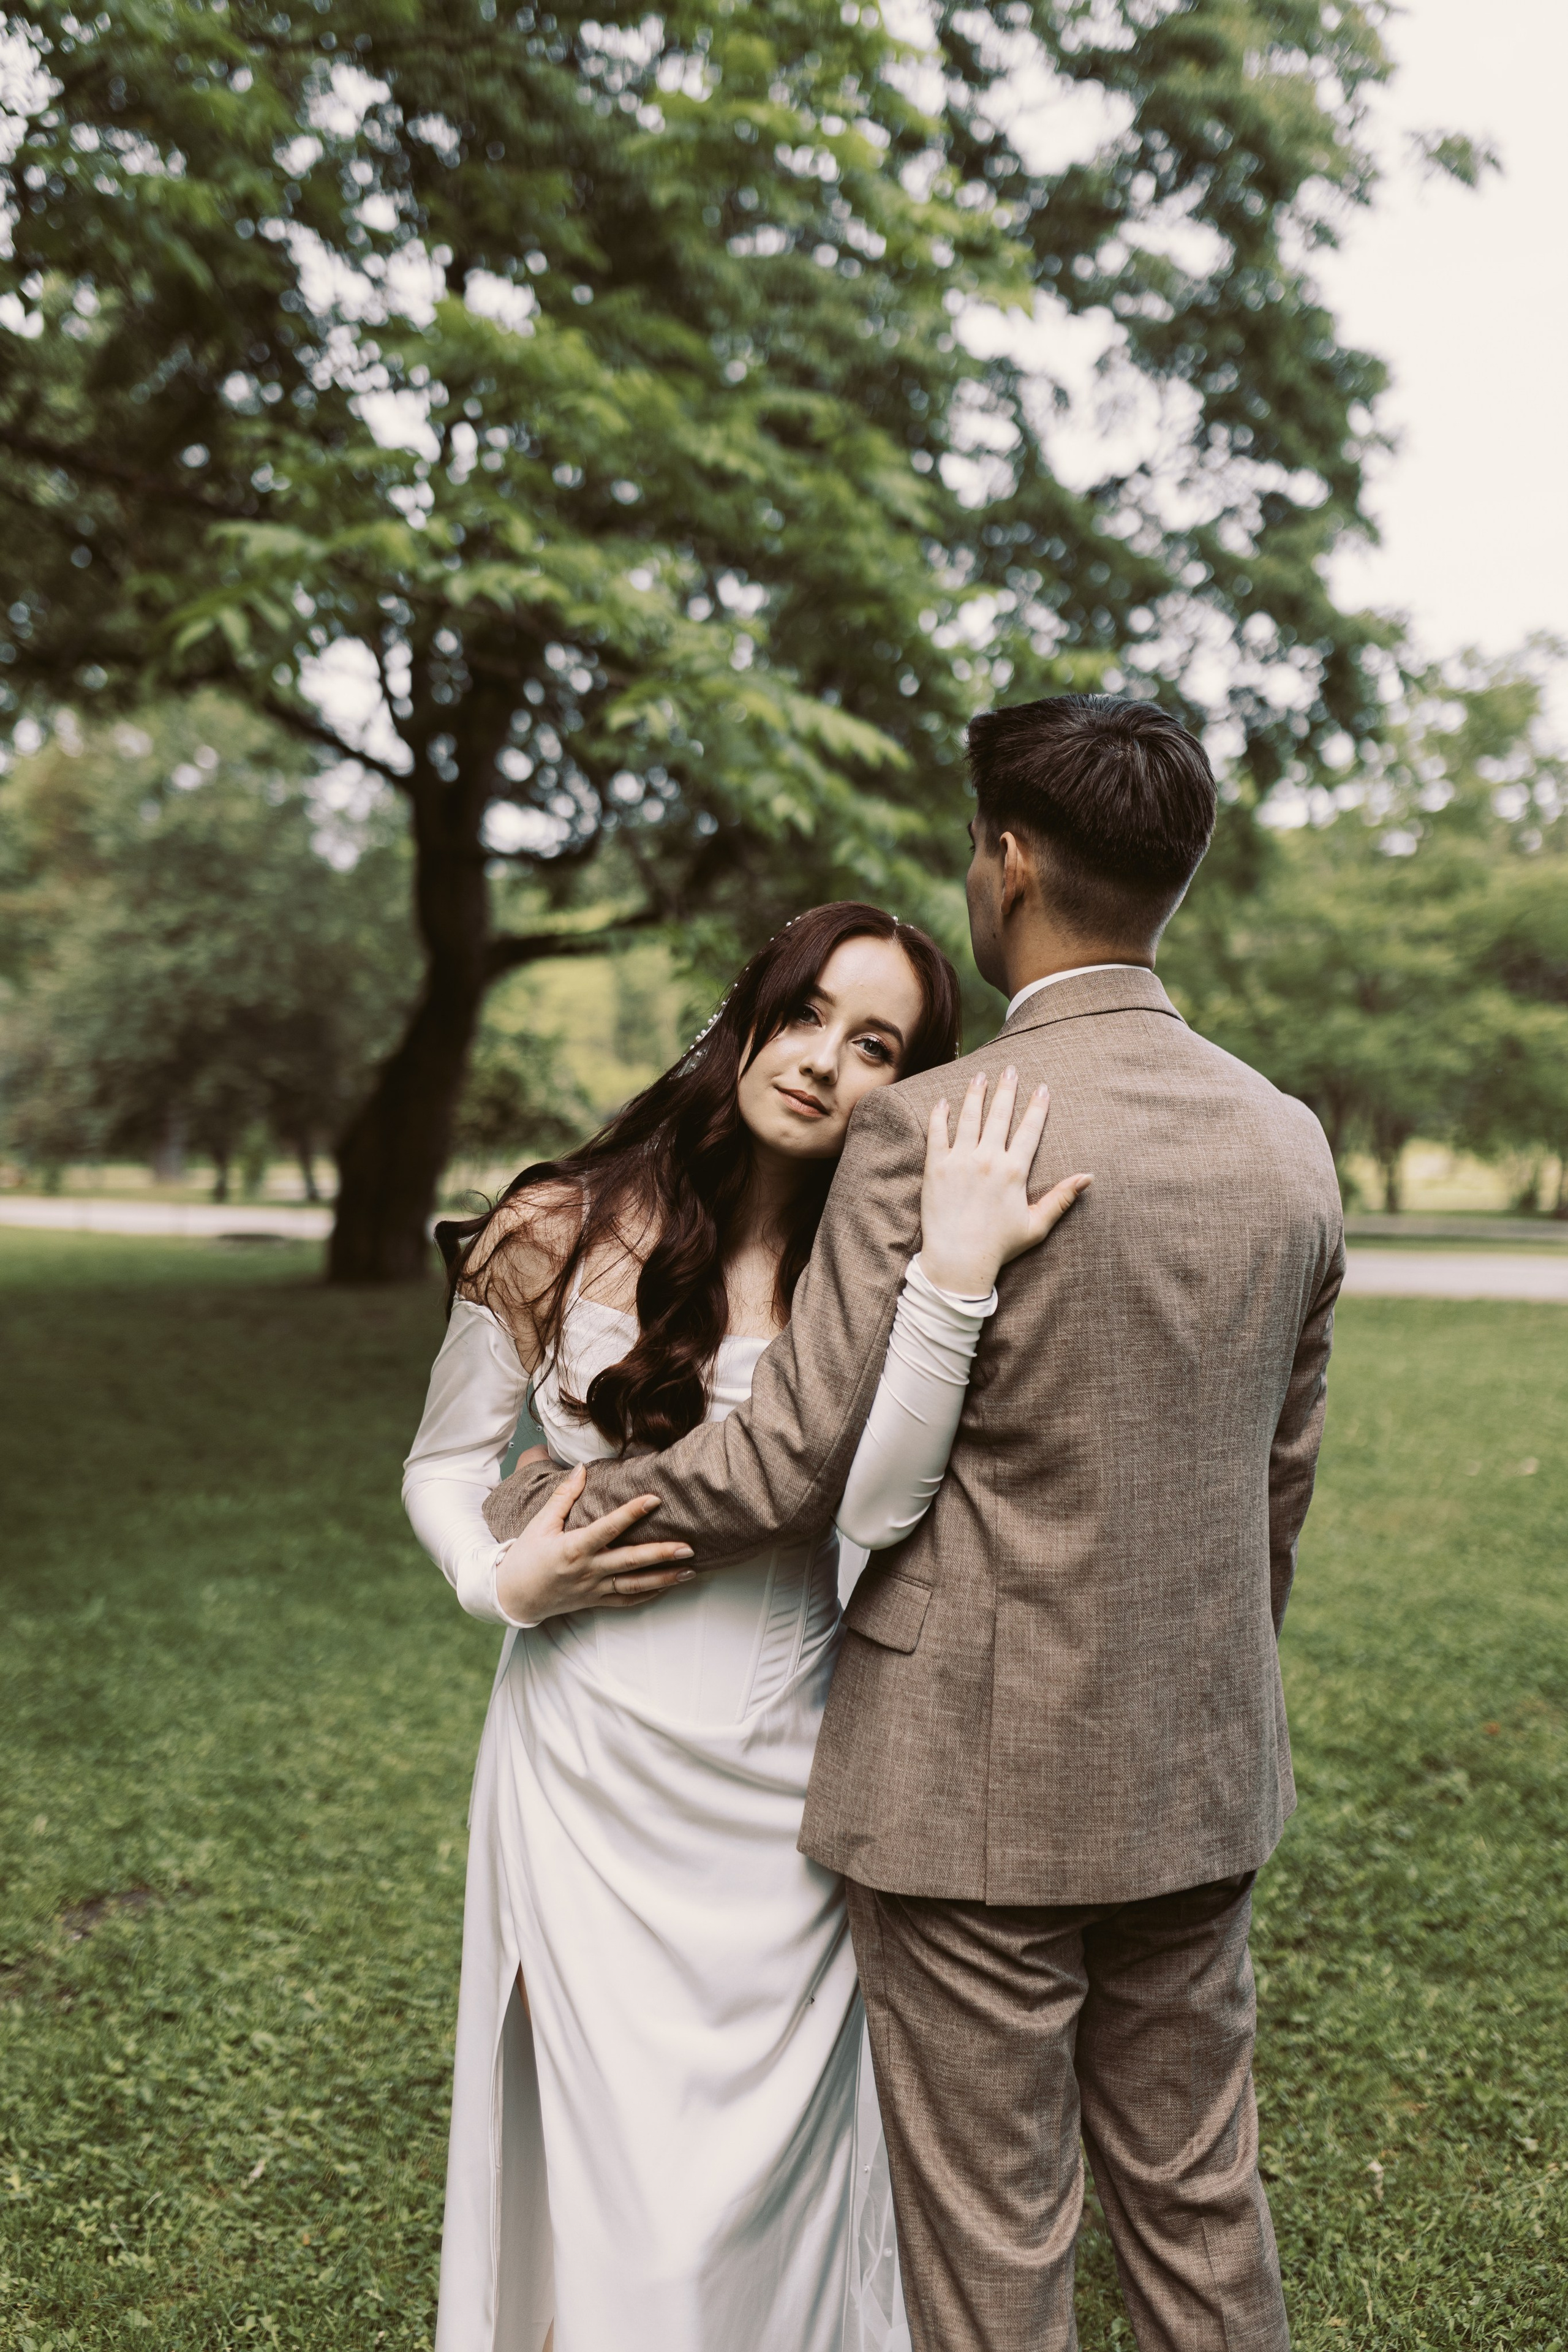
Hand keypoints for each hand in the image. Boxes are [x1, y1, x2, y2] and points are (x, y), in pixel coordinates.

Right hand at [495, 1464, 695, 1623]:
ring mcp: (594, 1589)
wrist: (512, 1597)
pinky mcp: (595, 1602)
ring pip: (635, 1585)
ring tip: (690, 1570)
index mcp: (574, 1548)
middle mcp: (588, 1570)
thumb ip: (564, 1496)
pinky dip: (648, 1595)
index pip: (608, 1528)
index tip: (654, 1499)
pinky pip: (626, 1601)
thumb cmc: (525, 1557)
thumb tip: (582, 1468)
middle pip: (630, 1562)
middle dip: (662, 1554)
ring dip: (664, 1578)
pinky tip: (668, 1587)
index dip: (632, 1513)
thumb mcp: (540, 1523)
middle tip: (689, 1547)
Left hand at [917, 1067, 1091, 1295]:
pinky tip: (943, 1101)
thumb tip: (1089, 1177)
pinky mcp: (936, 1168)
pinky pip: (937, 1133)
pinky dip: (940, 1115)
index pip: (1029, 1130)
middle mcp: (988, 1160)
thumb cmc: (1000, 1246)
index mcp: (1014, 1171)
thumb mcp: (1037, 1224)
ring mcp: (960, 1161)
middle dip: (1007, 1089)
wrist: (958, 1260)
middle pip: (1000, 1115)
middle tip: (1010, 1069)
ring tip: (980, 1076)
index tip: (1043, 1088)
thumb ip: (1062, 1198)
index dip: (1038, 1107)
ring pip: (969, 1117)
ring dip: (975, 1093)